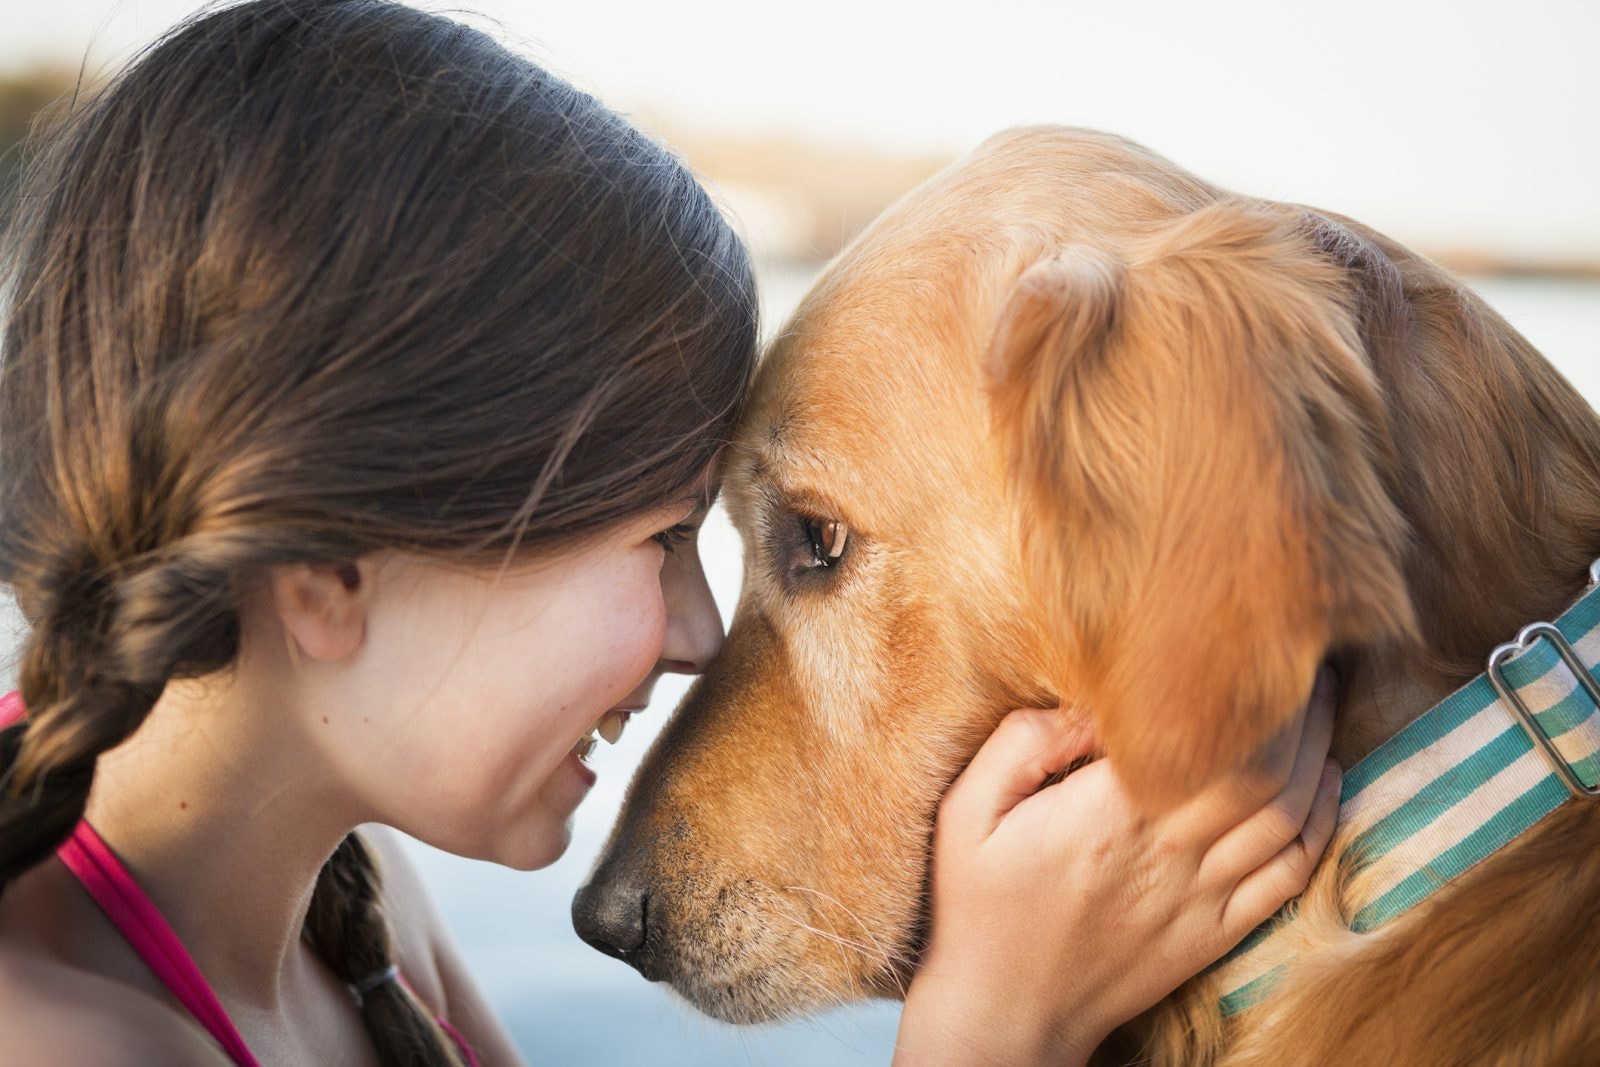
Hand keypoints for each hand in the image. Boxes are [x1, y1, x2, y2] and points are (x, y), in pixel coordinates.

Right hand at [893, 668, 1339, 1066]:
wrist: (1005, 1016)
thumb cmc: (979, 907)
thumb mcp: (967, 813)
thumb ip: (1021, 743)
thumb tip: (1087, 706)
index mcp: (1107, 812)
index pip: (1208, 737)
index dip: (1247, 688)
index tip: (1253, 644)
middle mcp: (1167, 852)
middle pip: (1266, 768)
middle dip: (1299, 707)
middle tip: (1308, 658)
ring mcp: (1199, 897)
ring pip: (1287, 815)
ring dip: (1318, 753)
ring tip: (1323, 702)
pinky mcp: (1215, 933)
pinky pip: (1289, 875)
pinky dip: (1321, 824)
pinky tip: (1327, 783)